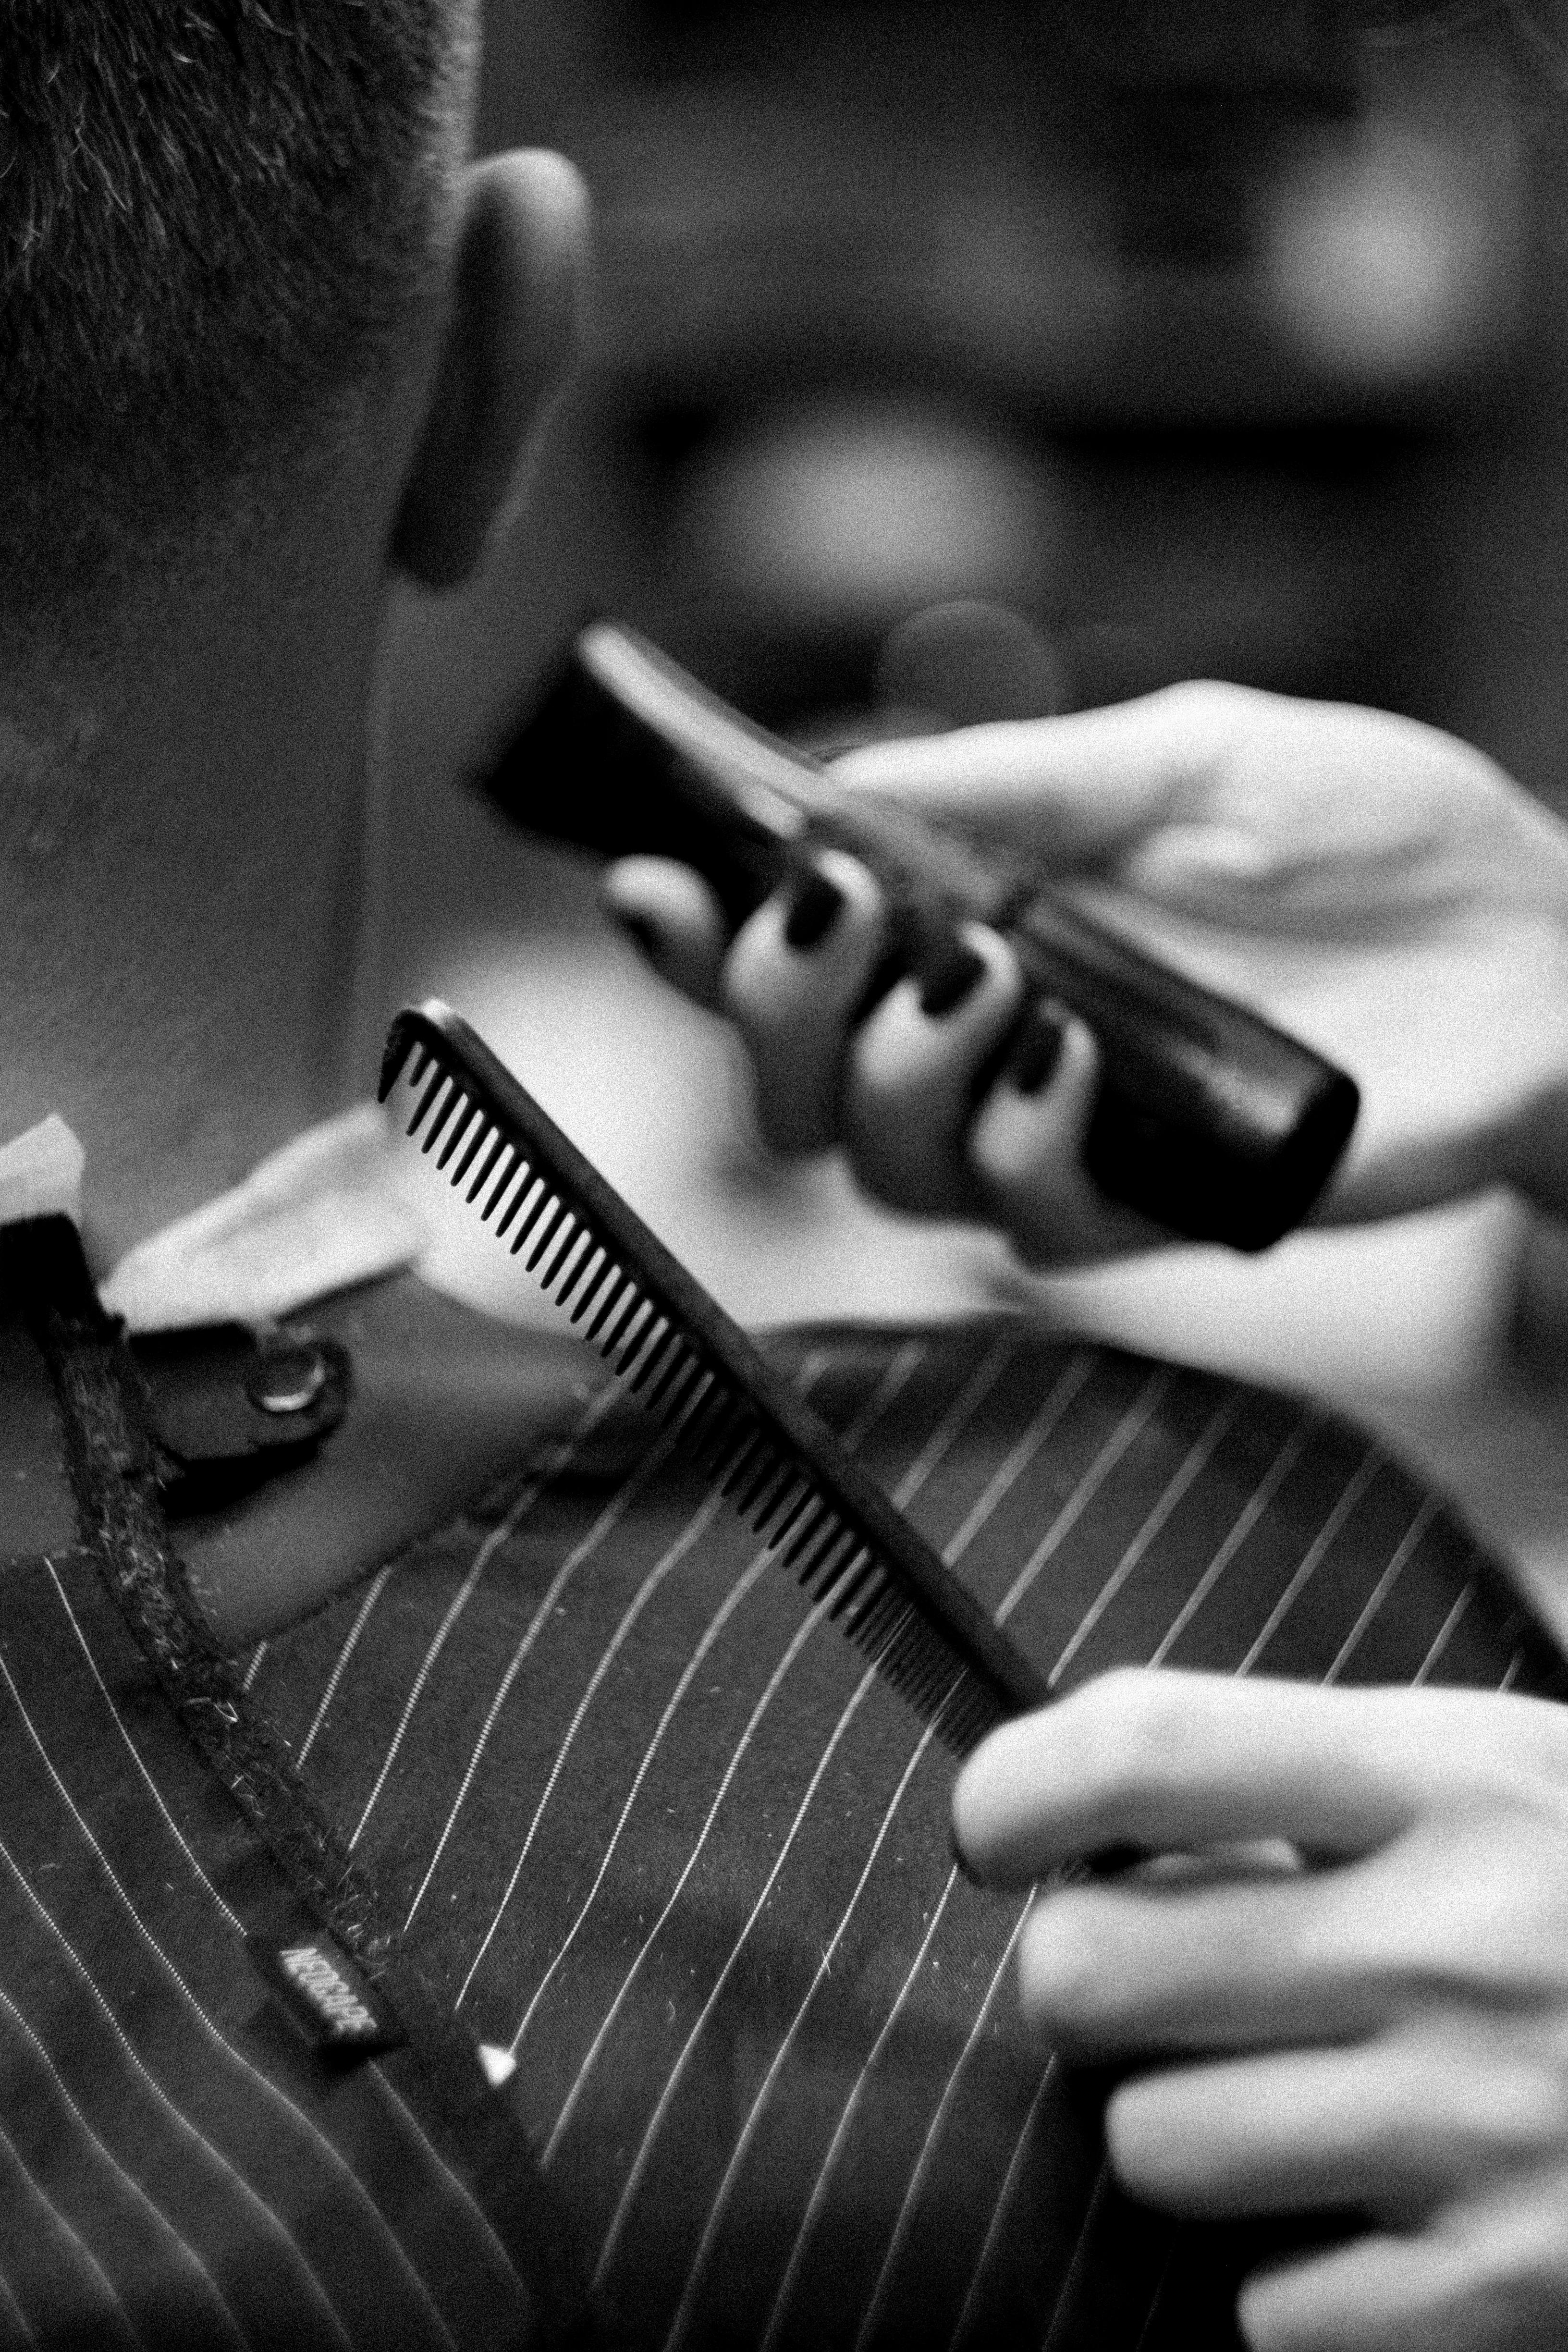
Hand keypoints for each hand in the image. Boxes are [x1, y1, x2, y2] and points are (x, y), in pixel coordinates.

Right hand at [604, 685, 1567, 1263]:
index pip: (794, 955)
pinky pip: (1024, 1221)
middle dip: (772, 1010)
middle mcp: (992, 1045)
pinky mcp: (1147, 1212)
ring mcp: (1061, 1136)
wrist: (1538, 951)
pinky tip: (1073, 1053)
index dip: (698, 938)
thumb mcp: (1188, 755)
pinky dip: (1019, 1139)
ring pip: (880, 1163)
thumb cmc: (1378, 838)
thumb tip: (835, 788)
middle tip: (831, 920)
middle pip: (792, 1084)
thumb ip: (1015, 780)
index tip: (654, 884)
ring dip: (890, 1069)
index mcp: (978, 925)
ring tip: (986, 976)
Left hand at [952, 1668, 1567, 2350]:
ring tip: (1285, 2097)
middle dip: (1083, 1981)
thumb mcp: (1506, 1778)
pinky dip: (1293, 2280)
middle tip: (1142, 1983)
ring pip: (1153, 2145)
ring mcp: (1485, 2129)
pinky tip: (1379, 2215)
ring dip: (1183, 2129)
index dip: (1015, 1785)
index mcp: (1455, 1778)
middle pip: (1094, 1969)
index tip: (989, 1832)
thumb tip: (1095, 1827)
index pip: (1148, 1744)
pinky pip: (1266, 2309)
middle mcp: (1458, 1943)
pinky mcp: (1514, 2293)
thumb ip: (1316, 1784)